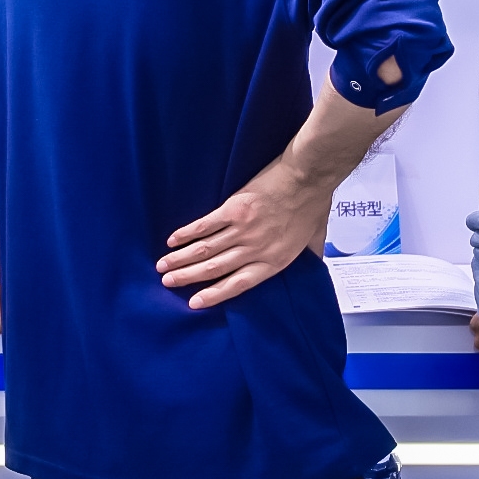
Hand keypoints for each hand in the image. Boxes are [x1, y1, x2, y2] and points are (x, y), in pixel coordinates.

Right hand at [159, 172, 336, 309]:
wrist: (308, 176)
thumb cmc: (313, 204)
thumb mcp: (316, 239)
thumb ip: (310, 256)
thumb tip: (314, 266)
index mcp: (274, 261)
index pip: (238, 284)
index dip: (214, 295)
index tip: (194, 302)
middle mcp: (254, 250)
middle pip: (214, 268)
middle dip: (188, 277)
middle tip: (167, 283)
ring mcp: (242, 230)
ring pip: (205, 249)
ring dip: (182, 259)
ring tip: (163, 266)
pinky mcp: (233, 209)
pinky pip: (205, 226)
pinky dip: (187, 234)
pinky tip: (173, 240)